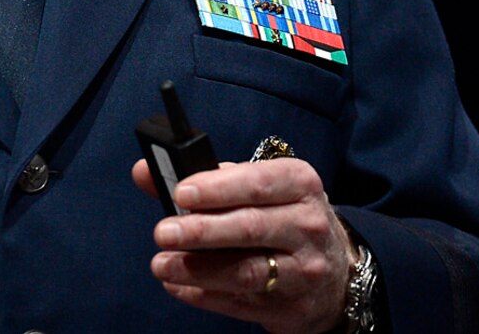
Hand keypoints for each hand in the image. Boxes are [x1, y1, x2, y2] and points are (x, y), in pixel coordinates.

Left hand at [132, 156, 353, 332]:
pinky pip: (243, 304)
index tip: (181, 193)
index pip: (257, 183)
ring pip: (247, 271)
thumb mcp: (254, 187)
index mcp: (299, 185)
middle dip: (202, 230)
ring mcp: (304, 271)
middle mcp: (308, 226)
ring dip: (198, 269)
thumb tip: (144, 171)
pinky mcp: (293, 307)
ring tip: (161, 264)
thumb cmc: (280, 215)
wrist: (334, 270)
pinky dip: (206, 296)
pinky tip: (179, 287)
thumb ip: (200, 178)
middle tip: (163, 232)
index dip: (218, 188)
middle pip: (251, 228)